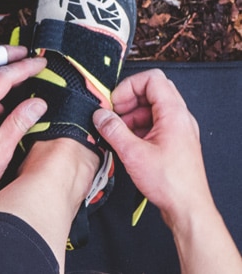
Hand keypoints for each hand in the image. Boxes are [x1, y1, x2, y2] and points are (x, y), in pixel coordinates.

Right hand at [92, 69, 211, 221]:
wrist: (187, 207)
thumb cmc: (169, 182)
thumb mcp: (133, 153)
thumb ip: (113, 130)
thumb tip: (99, 115)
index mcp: (174, 114)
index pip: (152, 79)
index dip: (129, 86)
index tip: (114, 103)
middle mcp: (179, 118)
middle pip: (152, 91)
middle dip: (128, 99)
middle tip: (113, 115)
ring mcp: (178, 129)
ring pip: (151, 107)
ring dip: (131, 114)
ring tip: (116, 131)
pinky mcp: (174, 141)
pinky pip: (154, 123)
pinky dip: (137, 127)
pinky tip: (125, 142)